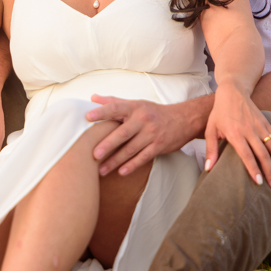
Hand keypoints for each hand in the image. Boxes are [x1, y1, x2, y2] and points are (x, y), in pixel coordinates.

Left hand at [86, 95, 208, 175]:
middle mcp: (143, 120)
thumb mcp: (135, 104)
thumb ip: (113, 102)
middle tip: (94, 154)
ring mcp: (151, 134)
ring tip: (101, 170)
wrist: (183, 119)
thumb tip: (92, 98)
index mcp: (134, 107)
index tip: (87, 117)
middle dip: (107, 144)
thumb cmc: (153, 112)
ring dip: (115, 161)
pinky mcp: (159, 146)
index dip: (101, 111)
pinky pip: (143, 157)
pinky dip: (132, 165)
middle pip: (122, 133)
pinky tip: (121, 172)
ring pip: (131, 149)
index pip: (115, 108)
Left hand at [204, 83, 270, 188]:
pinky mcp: (266, 122)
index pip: (247, 155)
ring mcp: (259, 126)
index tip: (259, 182)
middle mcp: (249, 130)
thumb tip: (208, 168)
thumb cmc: (219, 113)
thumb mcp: (210, 130)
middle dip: (269, 171)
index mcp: (235, 133)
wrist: (232, 92)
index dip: (254, 169)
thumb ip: (211, 149)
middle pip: (263, 154)